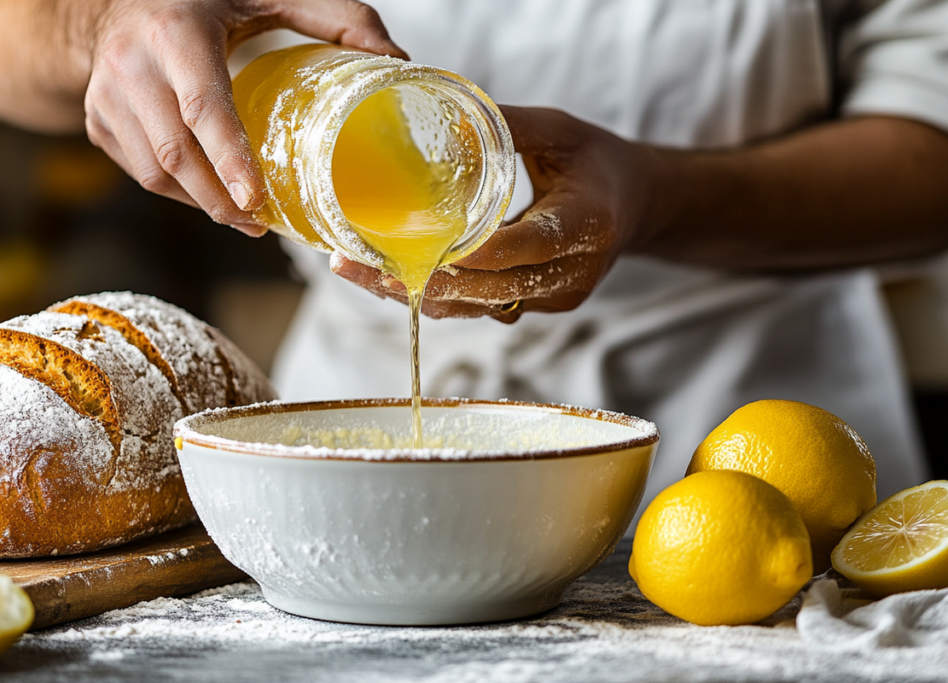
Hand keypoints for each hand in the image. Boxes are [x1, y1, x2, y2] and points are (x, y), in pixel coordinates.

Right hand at [84, 0, 406, 235]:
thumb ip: (335, 16)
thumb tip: (393, 59)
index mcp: (175, 32)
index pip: (202, 106)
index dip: (229, 159)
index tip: (255, 201)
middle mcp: (130, 64)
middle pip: (174, 154)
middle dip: (219, 201)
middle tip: (258, 224)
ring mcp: (106, 95)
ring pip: (152, 172)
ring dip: (199, 203)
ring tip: (239, 216)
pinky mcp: (97, 119)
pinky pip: (138, 172)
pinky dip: (177, 192)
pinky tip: (207, 194)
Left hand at [332, 105, 654, 321]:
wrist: (636, 207)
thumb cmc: (597, 162)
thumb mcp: (561, 131)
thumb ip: (507, 127)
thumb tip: (442, 117)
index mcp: (587, 224)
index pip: (529, 246)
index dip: (477, 253)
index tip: (424, 247)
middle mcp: (573, 273)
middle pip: (491, 289)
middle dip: (424, 281)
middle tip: (362, 267)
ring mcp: (555, 297)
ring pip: (479, 307)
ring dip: (419, 294)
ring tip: (359, 274)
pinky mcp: (538, 306)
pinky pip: (483, 308)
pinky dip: (440, 294)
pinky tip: (391, 276)